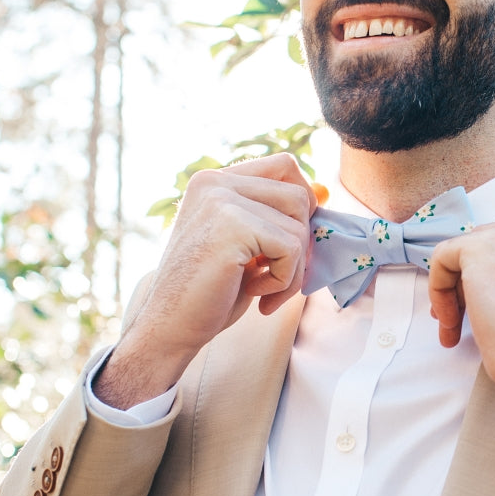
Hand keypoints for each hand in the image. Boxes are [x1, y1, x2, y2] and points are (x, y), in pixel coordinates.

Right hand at [95, 155, 316, 407]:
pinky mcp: (231, 225)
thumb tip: (325, 192)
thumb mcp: (248, 246)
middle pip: (299, 196)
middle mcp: (215, 182)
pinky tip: (254, 293)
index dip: (301, 205)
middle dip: (299, 245)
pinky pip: (291, 248)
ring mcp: (221, 200)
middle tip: (272, 276)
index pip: (284, 166)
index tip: (284, 244)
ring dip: (291, 269)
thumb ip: (277, 216)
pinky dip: (282, 281)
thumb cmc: (209, 293)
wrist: (169, 328)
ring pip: (299, 226)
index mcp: (214, 182)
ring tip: (260, 289)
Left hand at [428, 208, 494, 396]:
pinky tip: (449, 323)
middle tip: (468, 314)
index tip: (493, 298)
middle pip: (492, 241)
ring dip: (458, 290)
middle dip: (476, 278)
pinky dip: (439, 290)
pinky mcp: (480, 247)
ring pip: (467, 250)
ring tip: (457, 325)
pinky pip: (443, 258)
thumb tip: (490, 264)